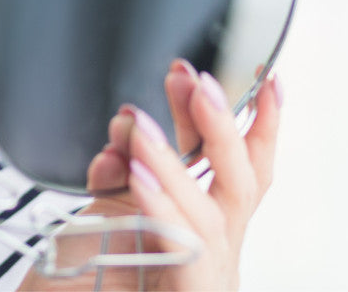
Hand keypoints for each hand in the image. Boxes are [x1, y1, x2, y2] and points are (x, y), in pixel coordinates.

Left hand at [24, 61, 281, 289]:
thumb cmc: (80, 284)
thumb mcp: (107, 217)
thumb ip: (123, 175)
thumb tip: (128, 129)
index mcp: (201, 231)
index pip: (242, 172)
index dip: (261, 126)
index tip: (267, 76)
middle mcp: (212, 254)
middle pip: (240, 183)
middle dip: (219, 125)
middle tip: (192, 77)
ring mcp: (202, 280)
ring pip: (208, 213)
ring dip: (173, 160)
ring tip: (138, 122)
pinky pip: (181, 251)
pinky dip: (159, 206)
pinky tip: (133, 173)